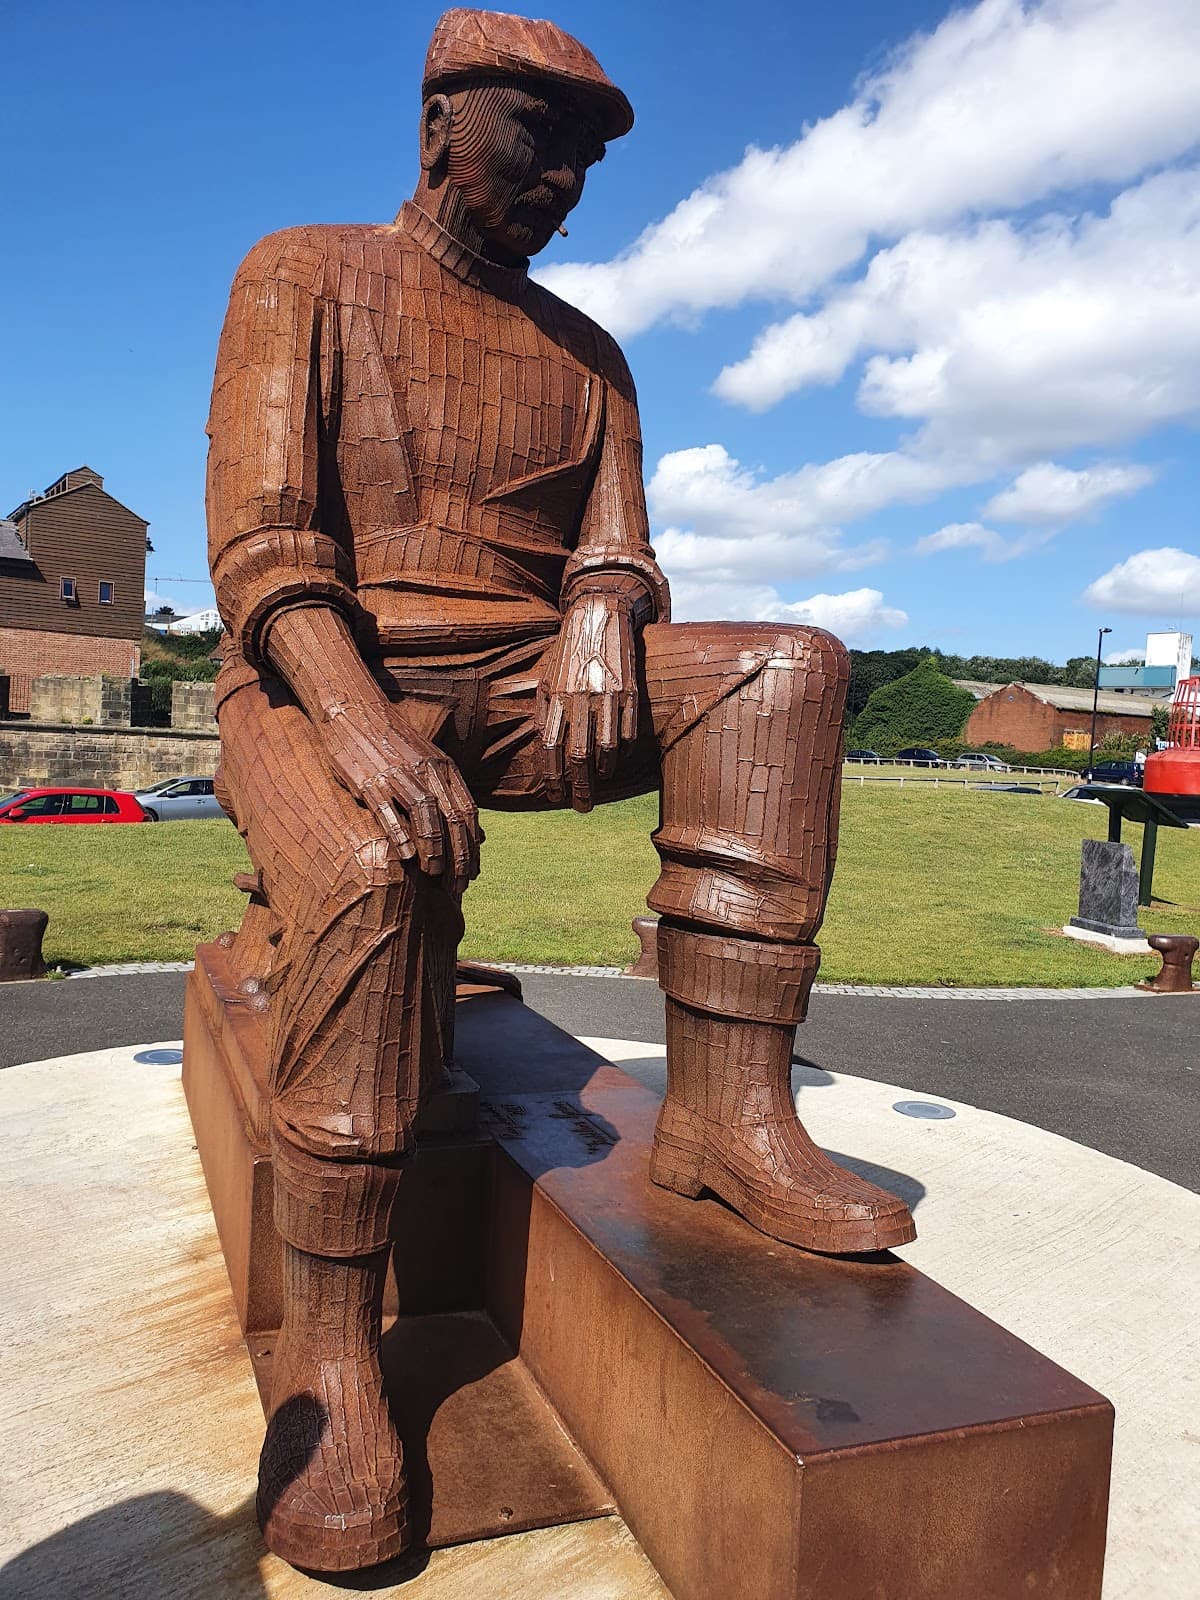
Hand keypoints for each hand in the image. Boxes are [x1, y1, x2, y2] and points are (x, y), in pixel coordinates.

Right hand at [322, 702, 481, 893]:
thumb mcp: (431, 763)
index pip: (467, 813)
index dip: (472, 847)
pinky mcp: (370, 780)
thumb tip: (481, 835)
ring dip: (434, 849)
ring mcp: (398, 775)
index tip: (472, 874)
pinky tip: (406, 857)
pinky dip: (400, 834)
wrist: (355, 711)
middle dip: (458, 856)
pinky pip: (388, 811)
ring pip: (425, 815)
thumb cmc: (393, 744)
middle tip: (458, 887)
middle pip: (452, 818)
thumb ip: (453, 797)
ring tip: (435, 876)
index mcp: (443, 768)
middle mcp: (426, 771)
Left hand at [538, 593, 639, 811]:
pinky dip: (622, 750)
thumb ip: (543, 712)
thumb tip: (543, 750)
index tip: (556, 796)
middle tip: (582, 807)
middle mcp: (580, 699)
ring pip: (606, 749)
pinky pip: (627, 732)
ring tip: (599, 782)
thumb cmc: (567, 652)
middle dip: (580, 789)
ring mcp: (607, 696)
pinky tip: (616, 758)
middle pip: (579, 757)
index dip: (553, 777)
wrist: (598, 615)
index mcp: (556, 697)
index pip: (551, 749)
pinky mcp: (630, 692)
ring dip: (602, 772)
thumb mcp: (546, 677)